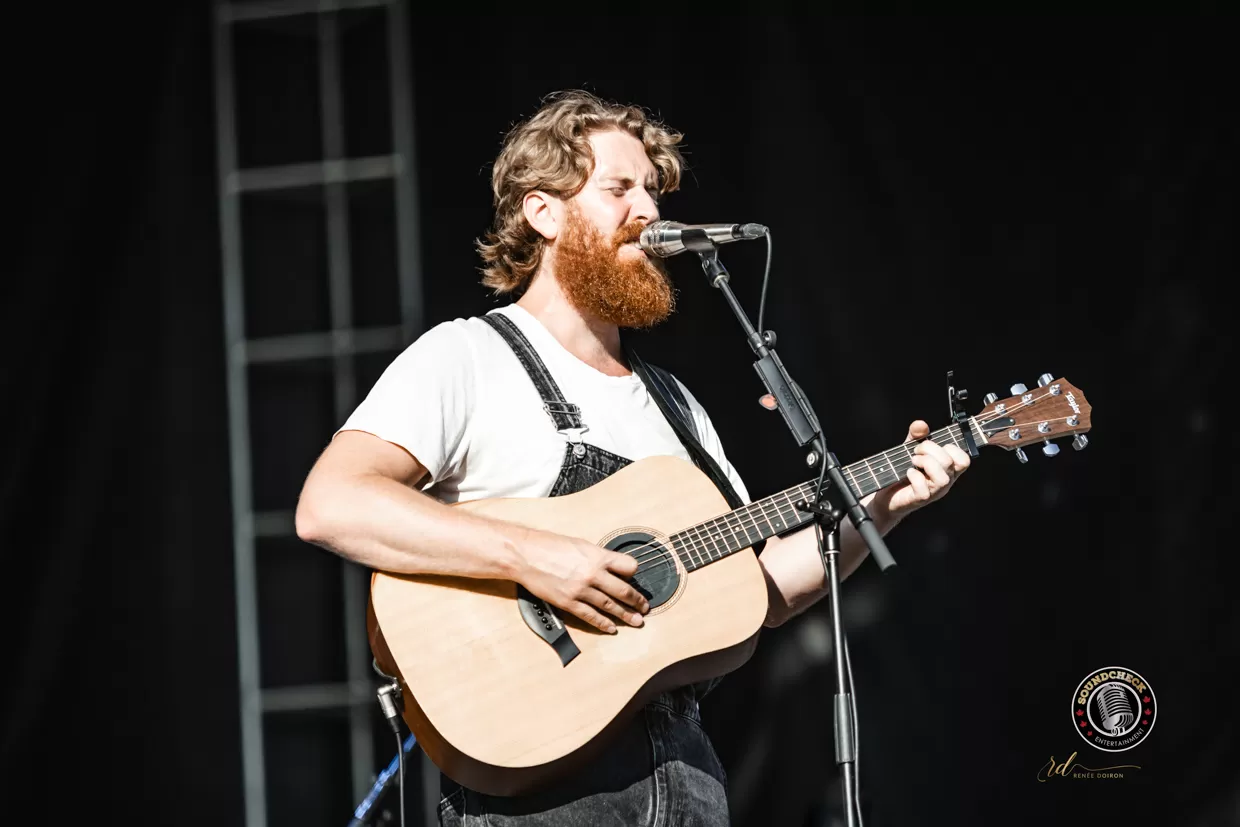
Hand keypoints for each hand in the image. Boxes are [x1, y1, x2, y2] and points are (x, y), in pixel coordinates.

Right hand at [514, 528, 649, 633]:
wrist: (526, 555)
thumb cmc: (549, 546)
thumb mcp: (580, 544)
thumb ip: (597, 557)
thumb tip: (609, 566)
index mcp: (598, 556)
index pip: (628, 566)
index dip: (634, 573)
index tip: (635, 579)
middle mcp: (593, 574)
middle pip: (623, 590)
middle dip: (637, 601)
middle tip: (644, 608)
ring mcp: (581, 590)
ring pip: (610, 606)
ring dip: (625, 615)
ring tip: (635, 621)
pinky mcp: (569, 602)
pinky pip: (590, 616)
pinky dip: (603, 623)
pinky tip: (611, 627)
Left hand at [870, 420, 970, 521]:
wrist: (887, 496)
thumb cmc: (902, 473)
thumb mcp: (909, 449)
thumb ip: (916, 436)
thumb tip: (921, 424)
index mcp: (947, 470)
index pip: (964, 460)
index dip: (951, 448)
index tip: (933, 446)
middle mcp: (944, 482)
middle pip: (949, 462)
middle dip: (930, 449)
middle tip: (916, 452)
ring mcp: (934, 492)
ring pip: (942, 477)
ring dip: (925, 463)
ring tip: (913, 461)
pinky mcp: (920, 499)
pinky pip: (923, 487)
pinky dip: (913, 475)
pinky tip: (907, 473)